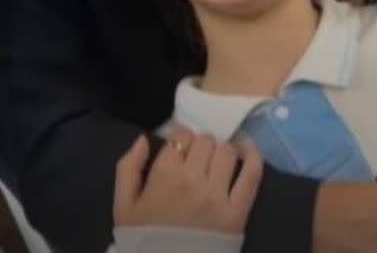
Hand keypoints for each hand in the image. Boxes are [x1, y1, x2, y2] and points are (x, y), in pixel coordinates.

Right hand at [114, 130, 261, 233]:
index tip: (180, 151)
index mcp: (165, 174)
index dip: (181, 140)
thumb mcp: (123, 207)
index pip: (181, 136)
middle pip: (205, 141)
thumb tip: (144, 139)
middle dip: (200, 147)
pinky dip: (253, 156)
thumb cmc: (144, 241)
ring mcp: (218, 195)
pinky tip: (247, 151)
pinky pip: (252, 173)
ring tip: (215, 164)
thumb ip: (128, 167)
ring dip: (221, 153)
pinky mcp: (237, 212)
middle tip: (196, 161)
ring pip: (227, 152)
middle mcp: (194, 179)